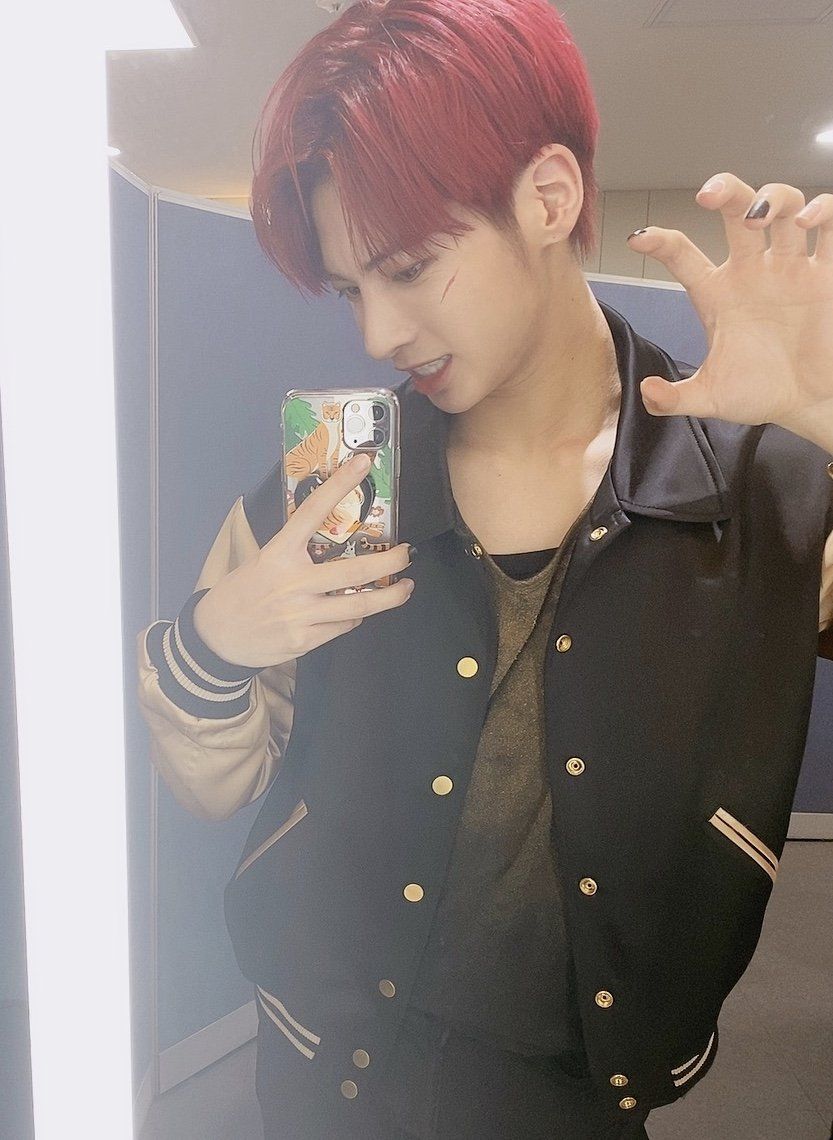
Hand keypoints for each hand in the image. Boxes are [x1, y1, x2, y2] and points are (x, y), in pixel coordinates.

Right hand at [193, 455, 414, 667]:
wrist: (217, 637)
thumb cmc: (242, 593)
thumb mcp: (262, 561)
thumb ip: (295, 553)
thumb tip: (334, 541)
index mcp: (278, 554)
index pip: (311, 511)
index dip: (338, 485)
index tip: (362, 465)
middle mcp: (292, 582)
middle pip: (354, 571)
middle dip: (389, 563)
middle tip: (407, 554)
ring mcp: (301, 613)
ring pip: (358, 606)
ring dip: (389, 597)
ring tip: (405, 587)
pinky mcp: (305, 639)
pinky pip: (343, 626)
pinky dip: (355, 617)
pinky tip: (358, 612)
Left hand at [626, 173, 832, 448]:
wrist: (811, 404)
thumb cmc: (762, 393)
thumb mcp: (712, 398)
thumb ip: (676, 399)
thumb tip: (647, 392)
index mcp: (718, 293)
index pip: (684, 257)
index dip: (661, 243)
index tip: (639, 240)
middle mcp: (752, 270)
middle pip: (736, 210)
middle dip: (725, 191)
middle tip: (709, 195)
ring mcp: (789, 267)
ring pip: (783, 206)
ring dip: (773, 198)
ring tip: (760, 216)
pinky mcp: (826, 273)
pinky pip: (830, 227)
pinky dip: (823, 211)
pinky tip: (808, 222)